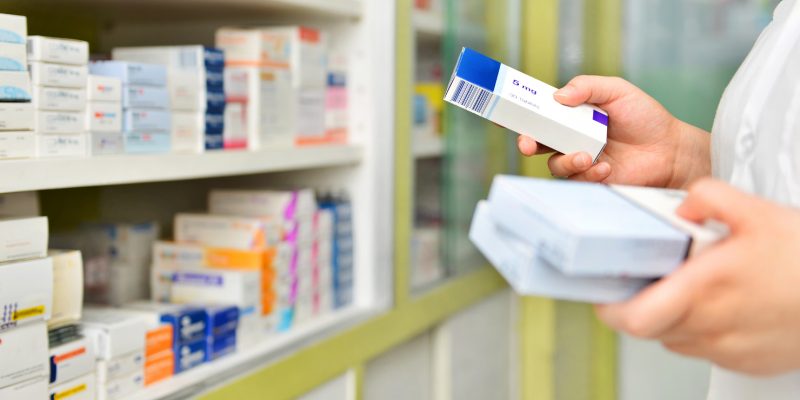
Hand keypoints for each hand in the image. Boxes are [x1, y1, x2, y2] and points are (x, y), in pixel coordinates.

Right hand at [518, 75, 709, 187]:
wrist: (670, 150)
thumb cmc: (646, 118)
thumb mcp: (617, 91)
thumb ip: (587, 87)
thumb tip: (557, 97)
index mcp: (573, 116)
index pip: (541, 114)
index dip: (521, 115)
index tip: (505, 115)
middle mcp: (571, 138)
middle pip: (537, 142)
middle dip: (526, 142)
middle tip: (527, 144)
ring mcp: (580, 160)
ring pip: (554, 164)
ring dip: (565, 161)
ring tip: (586, 156)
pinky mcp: (590, 181)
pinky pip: (576, 180)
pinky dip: (588, 174)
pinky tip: (607, 168)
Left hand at [596, 179, 799, 374]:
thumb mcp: (758, 212)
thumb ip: (710, 198)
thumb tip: (682, 205)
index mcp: (706, 287)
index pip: (635, 317)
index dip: (611, 309)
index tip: (605, 293)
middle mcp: (712, 325)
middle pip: (649, 327)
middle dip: (640, 305)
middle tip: (645, 283)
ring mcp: (729, 348)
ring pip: (675, 338)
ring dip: (670, 316)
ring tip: (689, 288)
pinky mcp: (746, 362)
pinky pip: (704, 349)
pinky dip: (699, 329)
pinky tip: (719, 305)